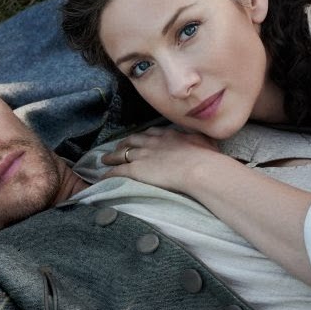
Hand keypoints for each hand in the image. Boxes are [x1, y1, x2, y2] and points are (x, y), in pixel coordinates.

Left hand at [100, 127, 224, 192]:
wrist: (199, 168)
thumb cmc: (207, 157)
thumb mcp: (207, 142)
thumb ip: (202, 141)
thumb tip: (208, 141)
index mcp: (168, 135)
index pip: (151, 133)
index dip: (143, 136)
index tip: (140, 138)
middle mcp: (153, 142)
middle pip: (133, 140)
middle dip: (124, 143)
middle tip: (118, 147)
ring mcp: (143, 155)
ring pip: (122, 153)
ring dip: (112, 156)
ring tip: (104, 159)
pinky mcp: (136, 170)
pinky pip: (118, 171)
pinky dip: (109, 173)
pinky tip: (102, 177)